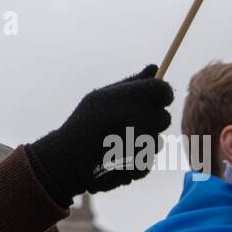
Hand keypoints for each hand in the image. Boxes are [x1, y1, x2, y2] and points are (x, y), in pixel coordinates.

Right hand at [26, 64, 173, 203]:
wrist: (66, 159)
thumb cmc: (84, 123)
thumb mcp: (101, 97)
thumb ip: (131, 82)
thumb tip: (155, 67)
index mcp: (129, 97)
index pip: (163, 90)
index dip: (161, 95)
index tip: (154, 99)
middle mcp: (138, 117)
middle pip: (164, 118)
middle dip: (152, 121)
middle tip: (130, 124)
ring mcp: (141, 143)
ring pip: (157, 141)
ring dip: (143, 143)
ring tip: (118, 142)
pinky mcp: (141, 163)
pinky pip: (149, 159)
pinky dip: (136, 159)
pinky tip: (117, 157)